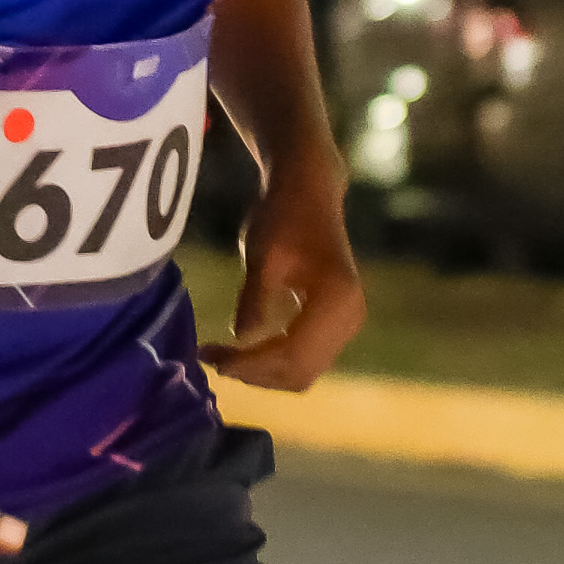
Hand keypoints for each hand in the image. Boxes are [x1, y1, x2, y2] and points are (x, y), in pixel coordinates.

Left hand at [198, 138, 365, 393]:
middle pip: (300, 372)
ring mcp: (348, 322)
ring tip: (223, 357)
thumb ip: (255, 301)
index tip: (214, 358)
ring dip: (264, 371)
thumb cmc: (284, 214)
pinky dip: (275, 360)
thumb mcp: (263, 256)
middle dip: (255, 373)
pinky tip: (244, 349)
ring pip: (304, 370)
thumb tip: (241, 341)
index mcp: (336, 300)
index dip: (251, 365)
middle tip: (212, 359)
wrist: (309, 190)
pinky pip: (306, 356)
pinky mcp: (337, 322)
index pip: (292, 355)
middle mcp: (350, 318)